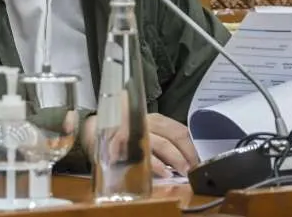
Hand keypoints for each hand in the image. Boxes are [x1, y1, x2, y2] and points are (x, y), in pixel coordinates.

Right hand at [80, 114, 200, 177]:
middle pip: (174, 135)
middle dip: (187, 152)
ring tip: (184, 171)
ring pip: (162, 143)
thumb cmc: (124, 133)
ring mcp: (136, 131)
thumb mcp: (145, 131)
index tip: (198, 159)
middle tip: (194, 167)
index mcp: (154, 119)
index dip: (191, 145)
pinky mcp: (125, 143)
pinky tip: (165, 172)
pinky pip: (144, 154)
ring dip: (176, 159)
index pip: (178, 129)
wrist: (94, 130)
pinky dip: (157, 164)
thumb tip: (185, 156)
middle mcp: (146, 121)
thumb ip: (162, 139)